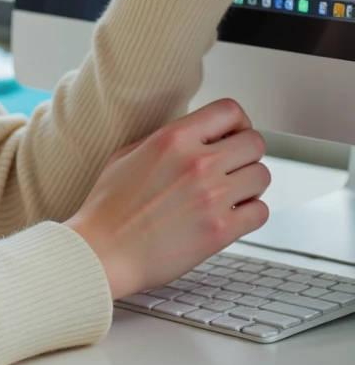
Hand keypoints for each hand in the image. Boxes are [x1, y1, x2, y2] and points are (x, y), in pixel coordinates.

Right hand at [67, 99, 269, 299]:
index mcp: (173, 138)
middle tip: (233, 169)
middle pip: (255, 143)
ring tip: (231, 195)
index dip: (238, 123)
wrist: (102, 253)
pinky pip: (260, 212)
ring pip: (262, 176)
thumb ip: (167, 140)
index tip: (232, 137)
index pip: (230, 111)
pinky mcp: (220, 230)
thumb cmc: (108, 208)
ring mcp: (211, 197)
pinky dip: (249, 213)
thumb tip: (198, 135)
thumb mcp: (127, 155)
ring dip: (250, 185)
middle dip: (246, 155)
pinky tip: (230, 216)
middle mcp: (196, 162)